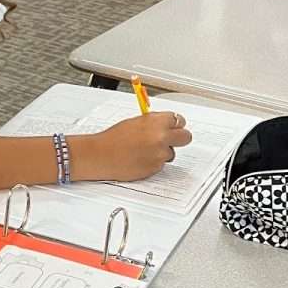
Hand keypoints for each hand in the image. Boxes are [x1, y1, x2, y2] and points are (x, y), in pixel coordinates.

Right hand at [76, 111, 192, 181]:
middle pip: (186, 137)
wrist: (101, 155)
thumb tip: (164, 125)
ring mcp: (160, 153)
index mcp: (156, 121)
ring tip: (144, 151)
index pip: (179, 120)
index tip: (174, 127)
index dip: (176, 125)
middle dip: (179, 138)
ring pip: (172, 153)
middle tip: (171, 140)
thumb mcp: (135, 122)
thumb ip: (153, 123)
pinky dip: (153, 163)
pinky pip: (161, 165)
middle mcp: (161, 137)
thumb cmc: (113, 139)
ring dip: (162, 153)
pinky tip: (140, 159)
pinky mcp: (155, 168)